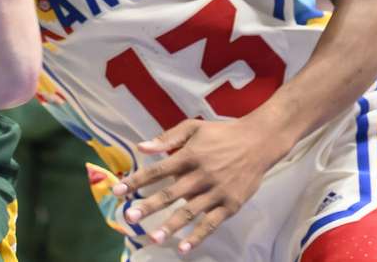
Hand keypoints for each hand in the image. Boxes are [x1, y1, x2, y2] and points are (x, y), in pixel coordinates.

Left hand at [110, 118, 286, 253]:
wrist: (259, 142)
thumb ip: (166, 138)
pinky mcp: (230, 205)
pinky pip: (211, 224)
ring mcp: (216, 192)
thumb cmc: (221, 134)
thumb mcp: (193, 128)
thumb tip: (141, 147)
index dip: (137, 181)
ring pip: (190, 212)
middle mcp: (200, 175)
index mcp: (188, 156)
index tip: (118, 191)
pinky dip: (197, 237)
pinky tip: (183, 249)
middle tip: (129, 218)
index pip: (157, 170)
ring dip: (170, 226)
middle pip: (170, 194)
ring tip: (153, 237)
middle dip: (148, 206)